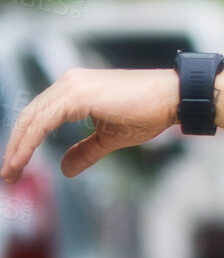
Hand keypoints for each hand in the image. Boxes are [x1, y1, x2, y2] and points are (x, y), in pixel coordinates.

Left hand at [2, 68, 177, 181]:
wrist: (172, 98)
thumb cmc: (149, 113)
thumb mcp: (110, 137)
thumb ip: (85, 151)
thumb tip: (65, 169)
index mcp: (74, 89)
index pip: (38, 115)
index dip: (24, 141)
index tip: (16, 166)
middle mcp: (68, 82)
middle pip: (28, 116)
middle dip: (15, 146)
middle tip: (7, 174)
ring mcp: (71, 85)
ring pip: (31, 118)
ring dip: (17, 147)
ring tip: (11, 172)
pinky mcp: (76, 94)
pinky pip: (43, 121)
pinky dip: (29, 142)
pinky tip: (23, 159)